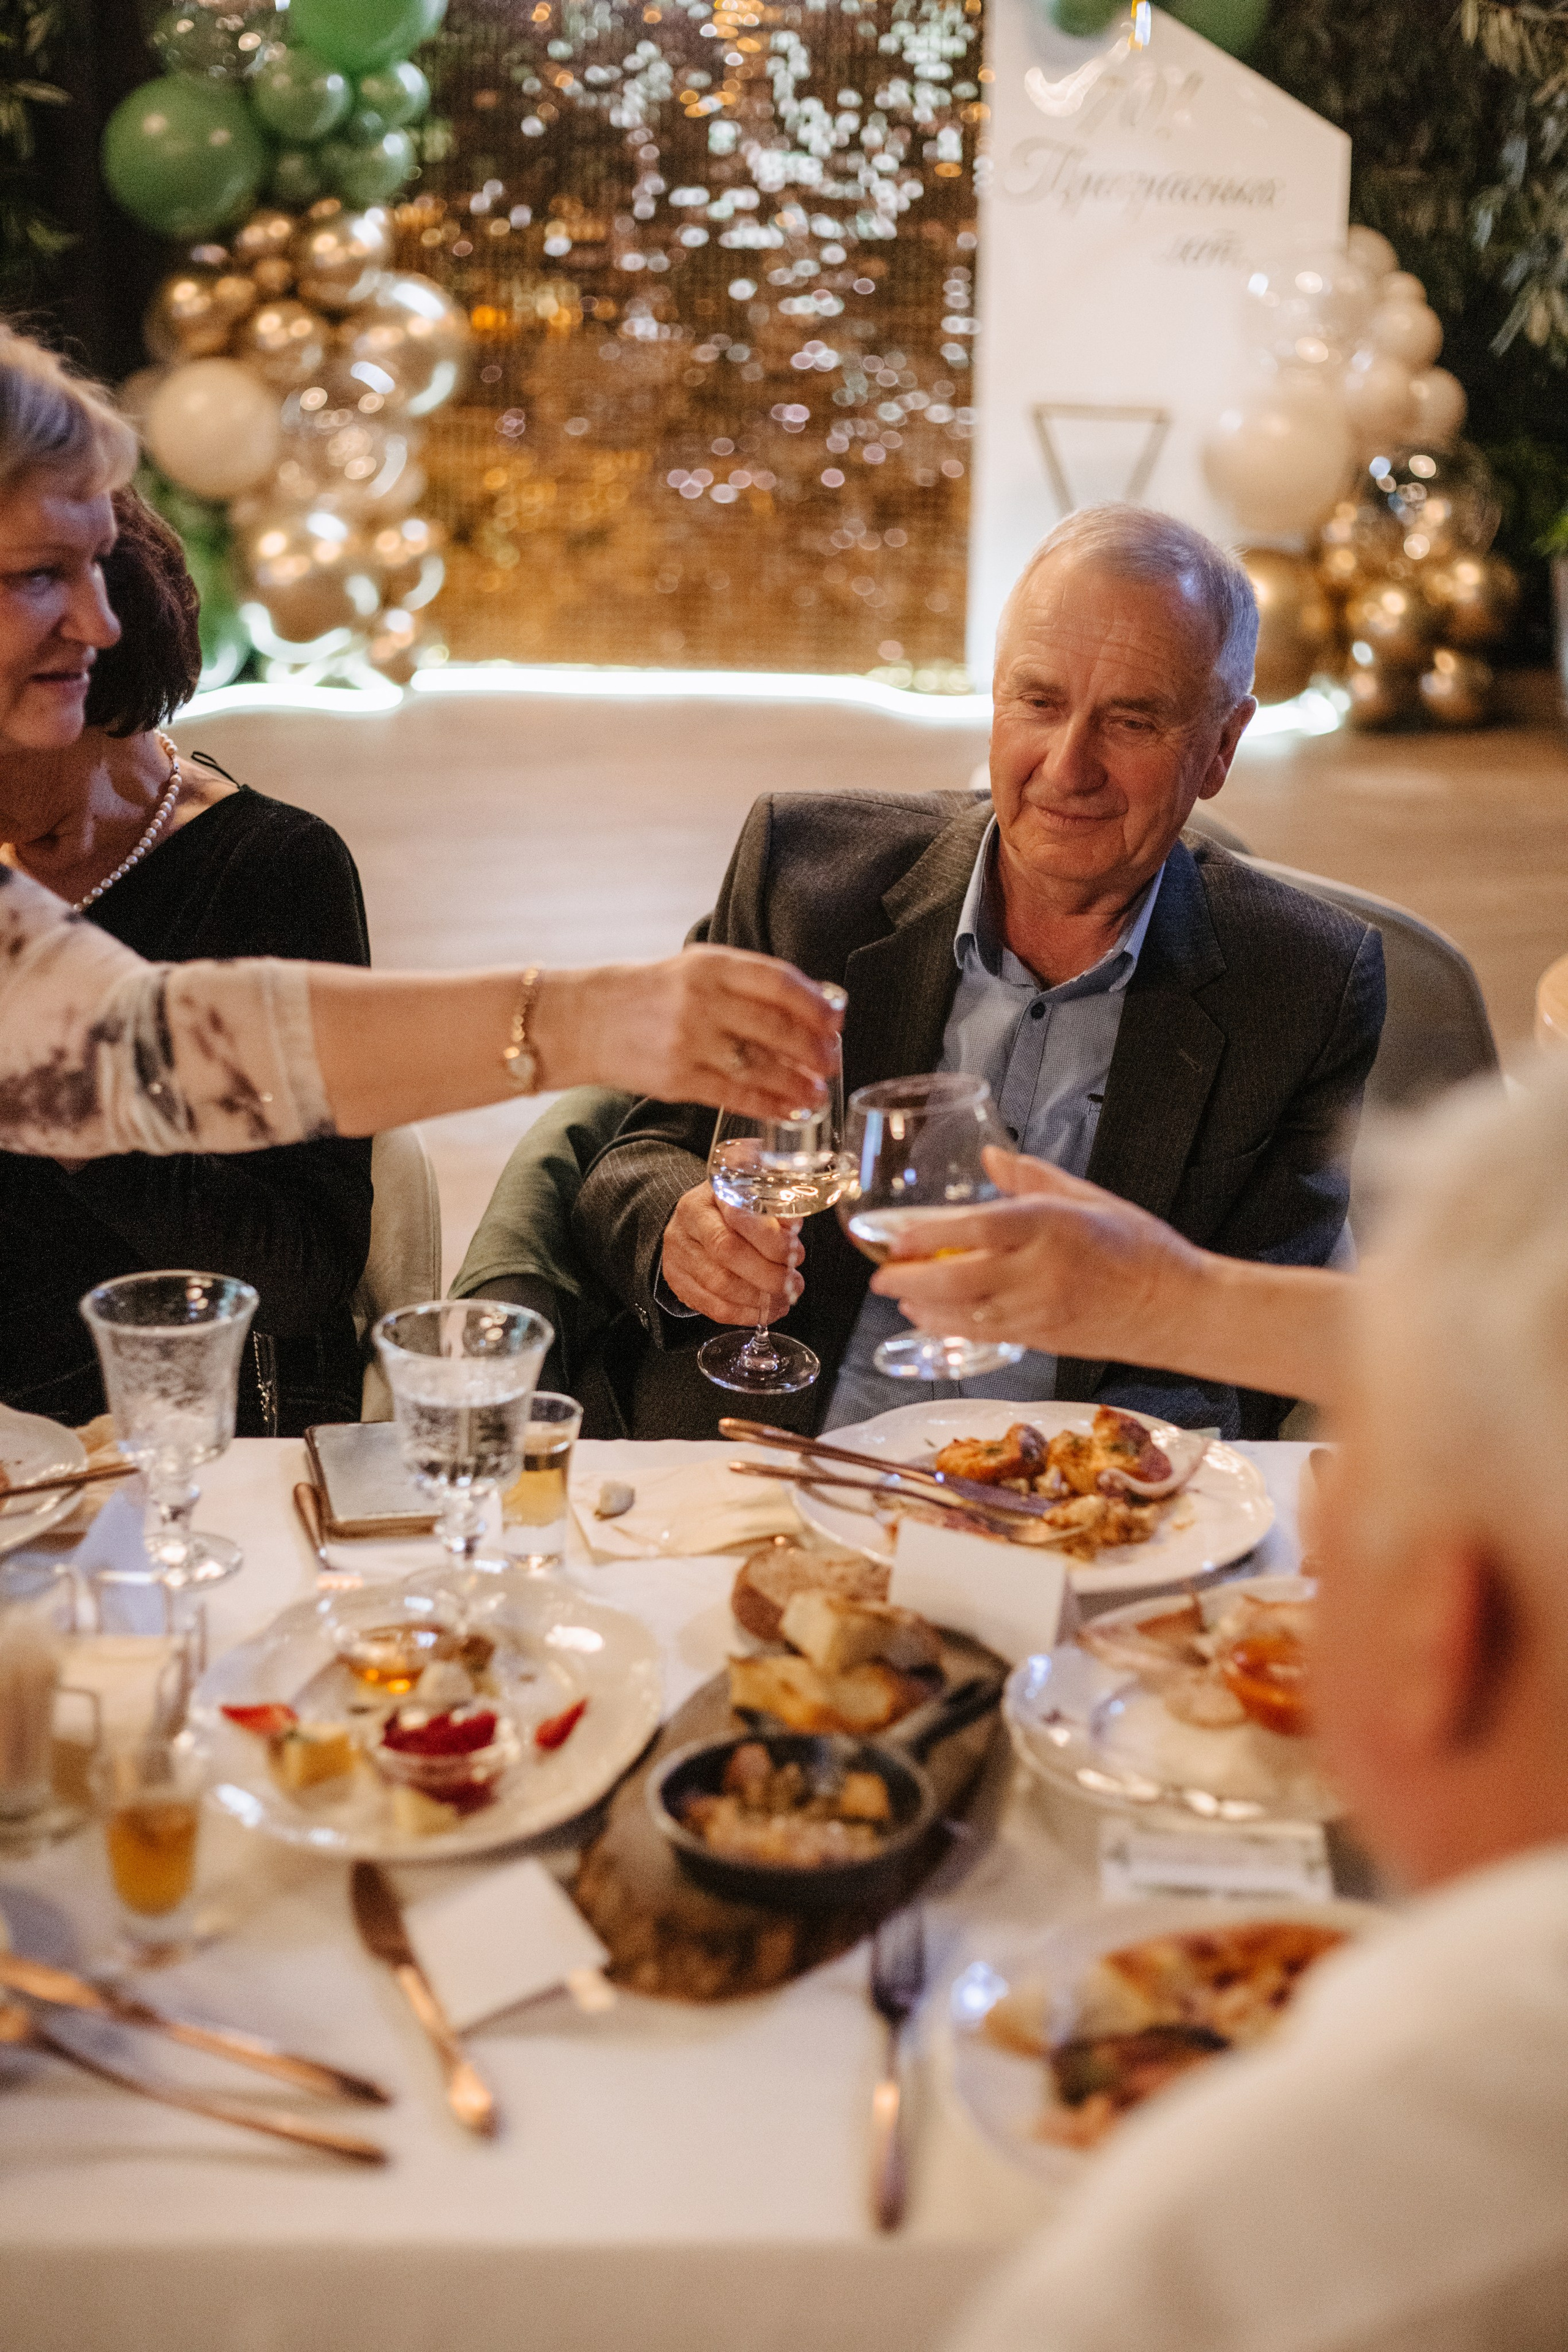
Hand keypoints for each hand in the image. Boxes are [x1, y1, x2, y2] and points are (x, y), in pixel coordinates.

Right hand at [540, 948, 841, 1121]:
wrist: (581, 1019)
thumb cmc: (645, 994)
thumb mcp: (692, 969)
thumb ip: (743, 981)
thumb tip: (808, 1002)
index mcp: (709, 965)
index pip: (777, 981)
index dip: (815, 1002)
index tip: (836, 1018)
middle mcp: (701, 1001)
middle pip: (775, 1026)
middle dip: (813, 1048)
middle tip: (833, 1060)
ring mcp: (688, 1042)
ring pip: (759, 1066)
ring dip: (797, 1083)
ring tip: (817, 1093)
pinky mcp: (677, 1079)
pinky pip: (735, 1095)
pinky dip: (768, 1105)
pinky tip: (788, 1111)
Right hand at [660, 1181, 803, 1325]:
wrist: (695, 1226)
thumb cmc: (732, 1214)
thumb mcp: (754, 1202)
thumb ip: (775, 1215)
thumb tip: (792, 1234)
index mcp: (710, 1195)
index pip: (739, 1216)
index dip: (771, 1239)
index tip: (794, 1252)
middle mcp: (688, 1223)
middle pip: (726, 1251)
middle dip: (768, 1274)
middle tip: (793, 1283)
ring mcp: (678, 1254)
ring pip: (719, 1284)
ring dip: (759, 1298)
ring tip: (783, 1298)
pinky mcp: (678, 1282)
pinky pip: (713, 1307)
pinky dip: (745, 1314)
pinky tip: (766, 1311)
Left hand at [867, 1147, 1200, 1362]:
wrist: (1177, 1308)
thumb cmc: (1140, 1248)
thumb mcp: (1088, 1197)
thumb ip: (1032, 1177)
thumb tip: (989, 1155)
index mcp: (1049, 1226)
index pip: (973, 1229)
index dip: (924, 1236)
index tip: (895, 1235)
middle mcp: (1039, 1270)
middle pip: (955, 1279)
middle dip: (908, 1280)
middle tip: (881, 1274)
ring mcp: (1038, 1310)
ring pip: (962, 1314)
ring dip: (923, 1307)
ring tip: (899, 1296)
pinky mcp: (1041, 1339)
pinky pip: (982, 1335)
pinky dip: (949, 1328)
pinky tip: (931, 1318)